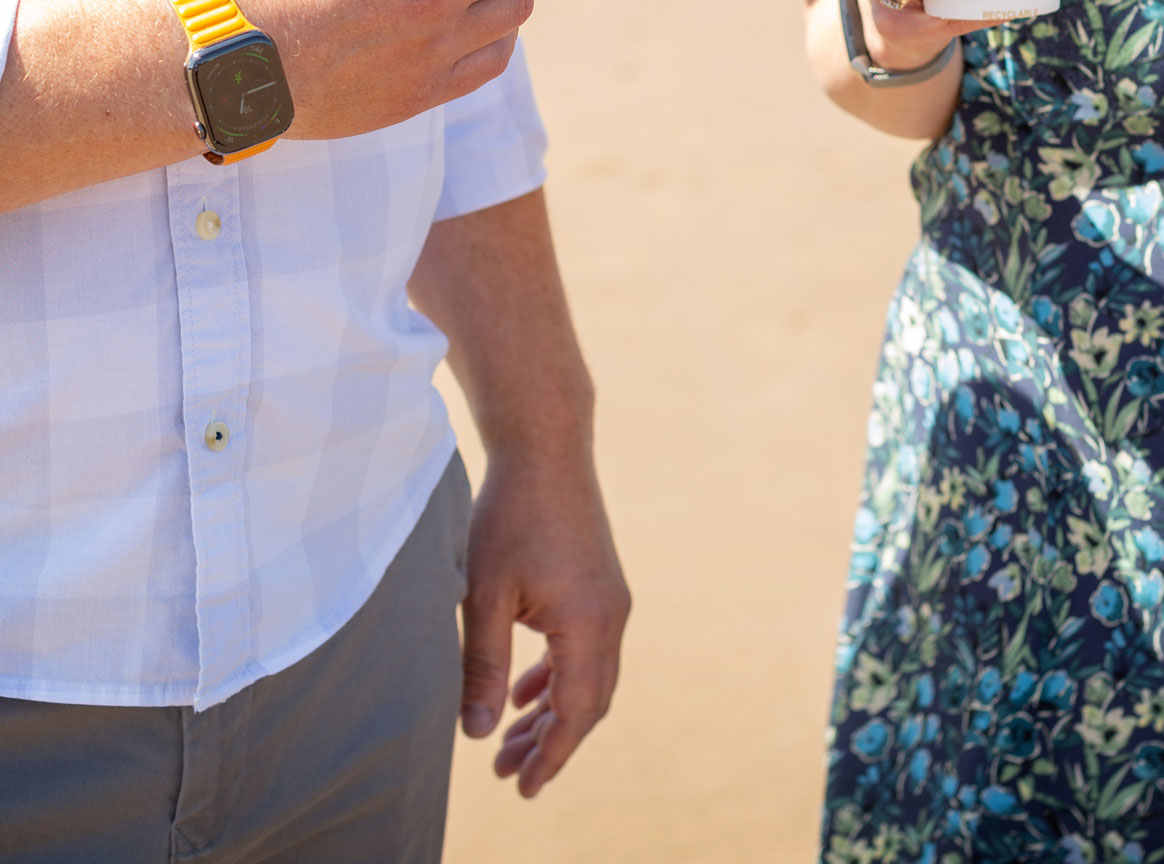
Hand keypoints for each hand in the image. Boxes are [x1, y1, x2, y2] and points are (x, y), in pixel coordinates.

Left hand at [459, 452, 629, 797]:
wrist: (546, 446)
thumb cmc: (511, 513)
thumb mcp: (486, 594)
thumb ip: (484, 667)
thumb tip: (479, 733)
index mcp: (588, 624)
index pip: (576, 713)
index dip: (550, 757)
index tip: (522, 791)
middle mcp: (611, 616)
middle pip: (588, 702)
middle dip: (550, 743)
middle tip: (509, 775)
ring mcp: (610, 598)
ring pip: (588, 676)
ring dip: (553, 711)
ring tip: (512, 742)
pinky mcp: (599, 583)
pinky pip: (586, 647)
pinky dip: (559, 675)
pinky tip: (527, 689)